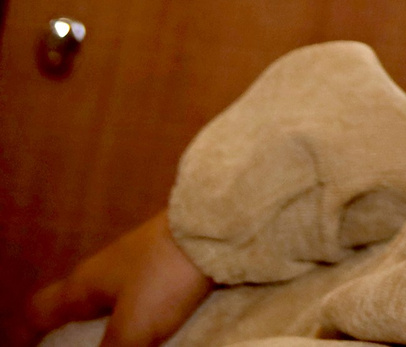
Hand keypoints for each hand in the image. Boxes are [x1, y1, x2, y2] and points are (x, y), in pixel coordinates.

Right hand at [20, 213, 211, 346]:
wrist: (219, 225)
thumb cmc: (166, 274)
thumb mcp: (134, 327)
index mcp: (83, 284)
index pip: (40, 310)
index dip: (32, 333)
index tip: (38, 346)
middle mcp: (104, 268)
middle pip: (77, 303)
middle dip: (76, 330)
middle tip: (87, 343)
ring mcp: (138, 258)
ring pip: (113, 296)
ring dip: (113, 320)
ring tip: (125, 338)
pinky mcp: (170, 254)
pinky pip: (146, 288)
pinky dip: (144, 308)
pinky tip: (160, 321)